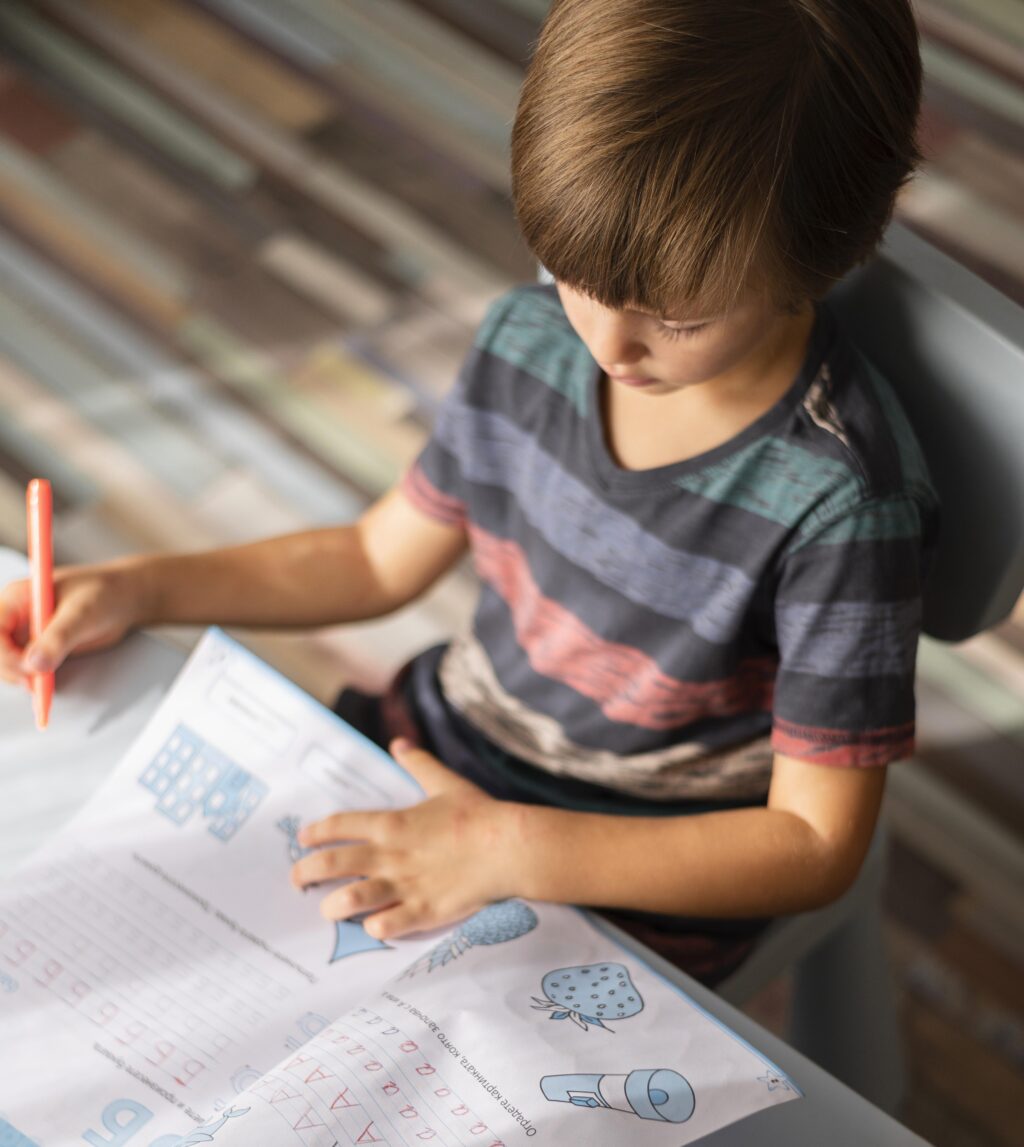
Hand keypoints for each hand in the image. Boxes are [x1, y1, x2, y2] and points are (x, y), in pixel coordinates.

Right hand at [0, 560, 150, 688]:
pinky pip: (23, 669)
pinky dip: (31, 680)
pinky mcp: (37, 648)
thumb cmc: (103, 594)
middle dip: (11, 669)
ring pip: (7, 663)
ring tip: (43, 686)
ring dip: (20, 677)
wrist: (124, 599)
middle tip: (36, 683)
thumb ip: (58, 638)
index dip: (4, 653)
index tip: (27, 669)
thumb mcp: (82, 613)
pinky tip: (44, 687)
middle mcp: (15, 615)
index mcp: (17, 597)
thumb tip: (34, 664)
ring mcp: (24, 633)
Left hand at [290, 739, 517, 939]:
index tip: (304, 839)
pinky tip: (373, 925)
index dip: (315, 832)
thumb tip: (399, 743)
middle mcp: (390, 855)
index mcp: (392, 823)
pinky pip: (385, 926)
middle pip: (332, 864)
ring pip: (350, 899)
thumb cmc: (477, 814)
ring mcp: (404, 886)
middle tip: (297, 880)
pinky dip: (373, 926)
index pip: (339, 825)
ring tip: (328, 909)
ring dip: (332, 906)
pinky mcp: (423, 912)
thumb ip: (418, 764)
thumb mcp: (444, 783)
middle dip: (306, 872)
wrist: (507, 846)